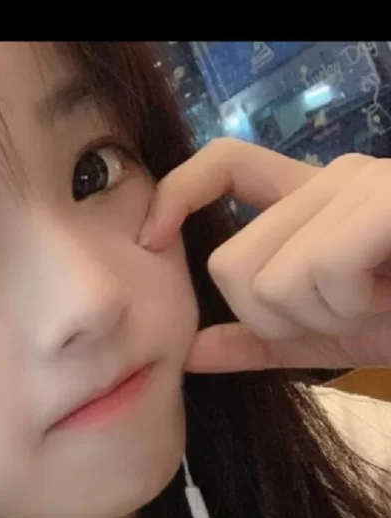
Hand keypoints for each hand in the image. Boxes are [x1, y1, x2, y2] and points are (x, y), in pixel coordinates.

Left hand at [137, 138, 390, 373]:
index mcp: (311, 202)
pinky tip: (387, 298)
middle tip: (343, 315)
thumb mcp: (329, 334)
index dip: (176, 194)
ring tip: (374, 304)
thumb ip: (261, 341)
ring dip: (322, 318)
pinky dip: (350, 306)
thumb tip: (190, 353)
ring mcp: (359, 184)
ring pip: (269, 278)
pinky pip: (320, 268)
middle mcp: (331, 180)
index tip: (151, 241)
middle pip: (228, 262)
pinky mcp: (385, 197)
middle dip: (276, 320)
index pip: (224, 164)